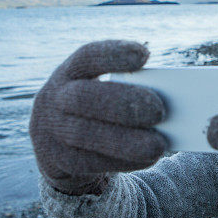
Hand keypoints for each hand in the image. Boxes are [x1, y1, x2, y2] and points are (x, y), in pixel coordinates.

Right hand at [29, 40, 167, 195]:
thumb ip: (127, 91)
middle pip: (82, 97)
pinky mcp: (60, 160)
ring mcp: (52, 131)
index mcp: (69, 71)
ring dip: (127, 141)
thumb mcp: (102, 92)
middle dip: (124, 103)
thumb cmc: (96, 109)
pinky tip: (149, 158)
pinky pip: (91, 162)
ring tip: (160, 144)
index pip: (87, 57)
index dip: (113, 55)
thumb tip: (166, 103)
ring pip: (85, 134)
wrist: (59, 144)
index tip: (144, 54)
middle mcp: (54, 98)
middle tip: (160, 111)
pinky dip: (124, 160)